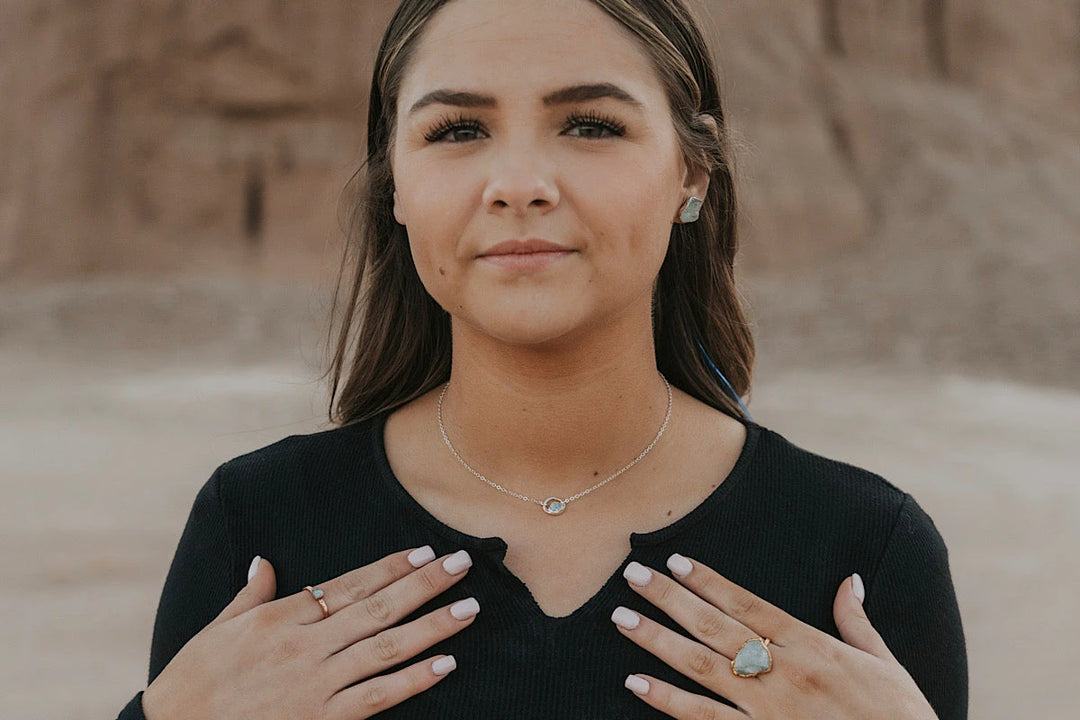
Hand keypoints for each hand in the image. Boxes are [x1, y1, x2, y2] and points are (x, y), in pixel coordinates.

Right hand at [142, 547, 477, 719]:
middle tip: (462, 564)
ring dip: (432, 626)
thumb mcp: (217, 629)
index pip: (349, 585)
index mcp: (281, 617)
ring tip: (468, 608)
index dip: (389, 567)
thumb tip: (265, 561)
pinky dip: (413, 680)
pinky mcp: (321, 718)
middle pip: (377, 608)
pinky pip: (377, 696)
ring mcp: (316, 683)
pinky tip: (445, 664)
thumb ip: (250, 594)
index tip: (423, 551)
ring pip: (386, 648)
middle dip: (424, 584)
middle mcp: (305, 645)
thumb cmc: (194, 681)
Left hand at [611, 556, 937, 718]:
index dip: (709, 581)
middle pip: (713, 627)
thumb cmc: (899, 717)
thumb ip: (857, 621)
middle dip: (669, 599)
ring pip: (700, 667)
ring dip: (656, 641)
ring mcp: (767, 709)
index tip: (675, 560)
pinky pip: (704, 718)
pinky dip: (667, 700)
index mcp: (810, 646)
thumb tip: (849, 580)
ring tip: (621, 618)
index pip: (747, 604)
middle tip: (631, 576)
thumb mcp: (884, 663)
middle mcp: (782, 672)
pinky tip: (635, 683)